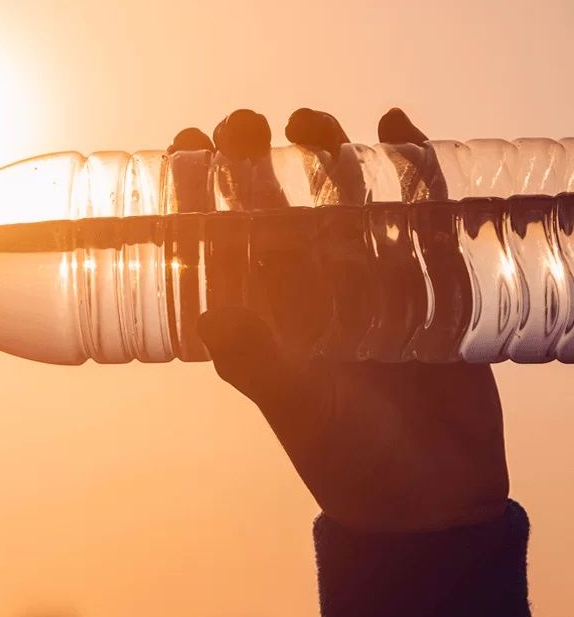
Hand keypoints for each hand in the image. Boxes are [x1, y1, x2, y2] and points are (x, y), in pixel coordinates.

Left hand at [175, 107, 509, 532]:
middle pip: (274, 200)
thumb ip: (256, 359)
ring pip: (339, 195)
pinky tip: (396, 126)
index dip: (196, 186)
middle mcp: (306, 285)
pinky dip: (411, 165)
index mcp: (261, 309)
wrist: (432, 496)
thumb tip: (211, 315)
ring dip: (324, 151)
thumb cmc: (346, 453)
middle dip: (253, 156)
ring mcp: (367, 276)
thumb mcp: (293, 403)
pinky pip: (418, 209)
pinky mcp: (429, 278)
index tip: (184, 142)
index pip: (218, 233)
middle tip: (243, 122)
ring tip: (308, 120)